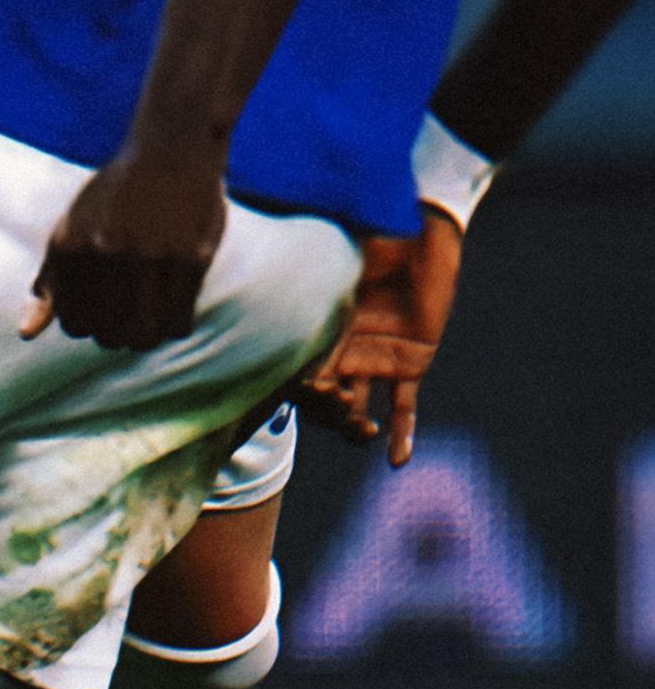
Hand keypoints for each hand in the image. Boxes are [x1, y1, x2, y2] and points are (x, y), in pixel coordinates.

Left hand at [27, 138, 227, 350]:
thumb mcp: (71, 229)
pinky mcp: (190, 259)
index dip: (90, 323)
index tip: (103, 305)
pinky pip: (179, 325)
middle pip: (108, 338)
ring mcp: (149, 256)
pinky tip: (174, 302)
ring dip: (148, 334)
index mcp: (69, 246)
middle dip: (119, 333)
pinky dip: (176, 324)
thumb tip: (26, 334)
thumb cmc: (116, 197)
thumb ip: (51, 282)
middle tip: (131, 308)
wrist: (170, 149)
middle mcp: (105, 252)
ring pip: (144, 338)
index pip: (73, 325)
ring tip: (152, 312)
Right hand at [298, 210, 463, 465]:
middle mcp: (340, 345)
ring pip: (355, 408)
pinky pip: (404, 407)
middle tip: (338, 404)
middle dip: (324, 409)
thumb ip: (305, 266)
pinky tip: (396, 460)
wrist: (421, 228)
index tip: (308, 387)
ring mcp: (375, 358)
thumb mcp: (329, 251)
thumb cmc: (372, 228)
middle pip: (320, 395)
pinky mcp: (411, 363)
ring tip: (362, 429)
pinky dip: (402, 434)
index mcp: (317, 321)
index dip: (298, 384)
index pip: (296, 366)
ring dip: (353, 426)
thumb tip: (267, 257)